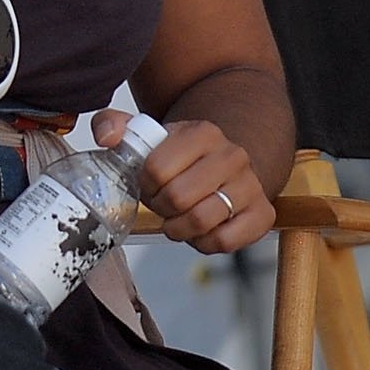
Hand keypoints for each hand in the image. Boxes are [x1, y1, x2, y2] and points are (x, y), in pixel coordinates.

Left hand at [90, 108, 272, 254]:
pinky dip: (203, 243)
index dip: (144, 184)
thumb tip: (106, 137)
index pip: (156, 168)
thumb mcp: (146, 134)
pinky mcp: (262, 215)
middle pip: (178, 198)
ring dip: (179, 228)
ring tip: (177, 218)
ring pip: (202, 221)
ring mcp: (252, 185)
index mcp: (202, 133)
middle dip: (160, 207)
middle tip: (161, 204)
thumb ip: (114, 126)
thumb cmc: (179, 157)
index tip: (148, 184)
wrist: (224, 166)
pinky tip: (199, 230)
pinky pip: (224, 241)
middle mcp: (232, 156)